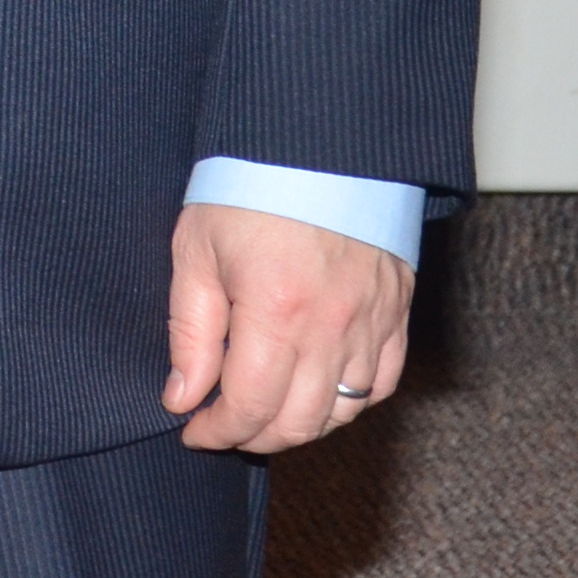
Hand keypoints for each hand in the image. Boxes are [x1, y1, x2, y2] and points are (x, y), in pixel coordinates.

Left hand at [164, 201, 413, 452]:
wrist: (314, 141)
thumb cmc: (247, 187)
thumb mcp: (196, 252)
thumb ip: (189, 333)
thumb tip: (181, 397)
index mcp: (275, 313)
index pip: (248, 408)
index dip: (216, 431)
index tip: (193, 429)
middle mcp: (331, 327)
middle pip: (297, 422)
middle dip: (253, 436)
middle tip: (224, 425)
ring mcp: (372, 321)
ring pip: (342, 410)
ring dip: (300, 425)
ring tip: (265, 410)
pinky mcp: (397, 310)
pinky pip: (382, 382)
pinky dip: (350, 400)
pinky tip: (318, 393)